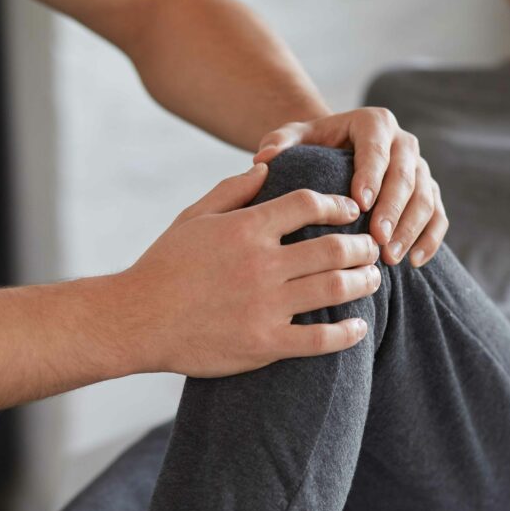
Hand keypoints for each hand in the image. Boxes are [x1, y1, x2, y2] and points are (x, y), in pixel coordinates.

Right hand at [118, 162, 380, 376]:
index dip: (338, 204)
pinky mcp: (265, 343)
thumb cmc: (164, 266)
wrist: (136, 320)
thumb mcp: (193, 218)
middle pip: (333, 247)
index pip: (308, 204)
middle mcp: (262, 264)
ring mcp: (266, 305)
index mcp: (246, 229)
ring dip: (363, 281)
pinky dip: (346, 333)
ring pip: (334, 288)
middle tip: (372, 247)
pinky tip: (359, 327)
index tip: (351, 209)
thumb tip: (265, 167)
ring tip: (373, 278)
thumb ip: (232, 190)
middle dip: (362, 245)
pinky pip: (318, 339)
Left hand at [253, 108, 448, 267]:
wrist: (338, 153)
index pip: (377, 147)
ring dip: (411, 229)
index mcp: (374, 123)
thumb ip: (279, 144)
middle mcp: (404, 142)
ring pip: (426, 198)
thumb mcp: (294, 139)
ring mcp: (421, 168)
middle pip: (407, 175)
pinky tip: (414, 262)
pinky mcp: (430, 193)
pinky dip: (430, 239)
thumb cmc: (313, 147)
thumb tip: (262, 159)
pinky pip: (438, 216)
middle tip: (377, 240)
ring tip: (390, 258)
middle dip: (394, 209)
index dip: (372, 174)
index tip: (359, 203)